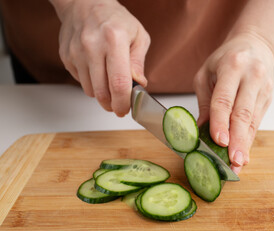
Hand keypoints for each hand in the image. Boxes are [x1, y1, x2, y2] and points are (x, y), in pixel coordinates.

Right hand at [54, 0, 149, 115]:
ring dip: (101, 94)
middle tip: (118, 105)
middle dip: (112, 104)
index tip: (124, 110)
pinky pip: (79, 81)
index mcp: (114, 39)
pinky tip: (96, 70)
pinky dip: (90, 83)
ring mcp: (76, 52)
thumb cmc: (115, 20)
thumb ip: (138, 62)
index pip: (119, 82)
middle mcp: (92, 46)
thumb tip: (139, 85)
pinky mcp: (66, 57)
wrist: (85, 4)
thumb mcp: (138, 36)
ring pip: (89, 90)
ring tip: (109, 83)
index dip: (122, 102)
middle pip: (102, 91)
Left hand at [194, 33, 273, 173]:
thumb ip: (205, 101)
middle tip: (232, 161)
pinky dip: (249, 139)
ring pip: (253, 121)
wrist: (256, 45)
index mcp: (232, 67)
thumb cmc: (226, 58)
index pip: (224, 99)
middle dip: (238, 140)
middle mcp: (251, 77)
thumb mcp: (207, 73)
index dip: (220, 121)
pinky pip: (257, 121)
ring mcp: (263, 88)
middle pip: (243, 113)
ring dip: (245, 144)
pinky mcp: (268, 98)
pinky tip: (244, 153)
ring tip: (237, 164)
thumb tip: (201, 129)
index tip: (219, 141)